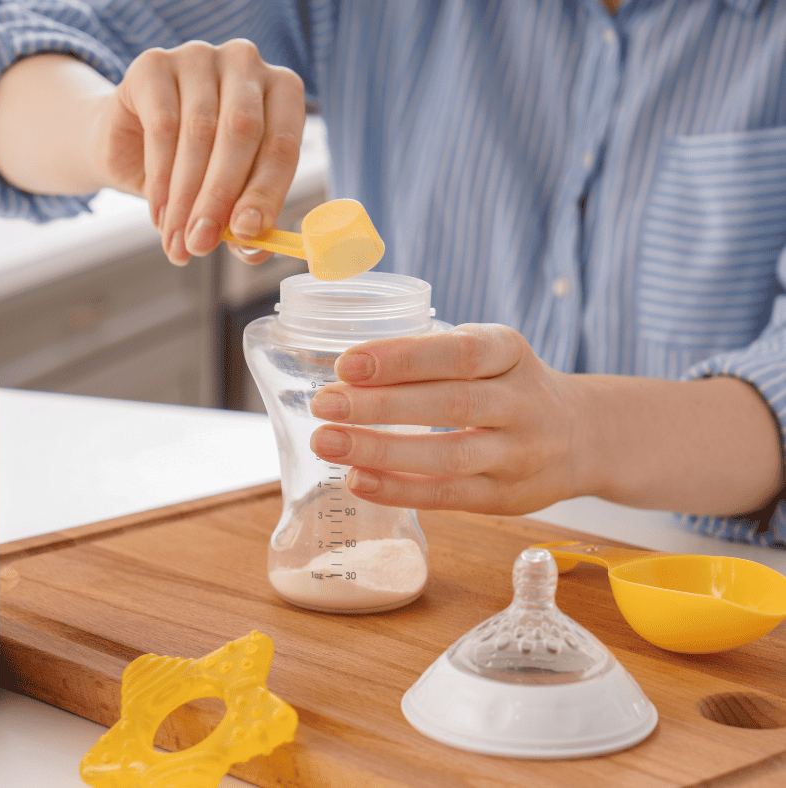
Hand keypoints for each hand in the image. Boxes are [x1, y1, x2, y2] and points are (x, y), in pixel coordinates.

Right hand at [89, 39, 305, 264]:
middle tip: (202, 244)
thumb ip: (248, 222)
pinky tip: (159, 215)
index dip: (266, 193)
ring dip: (187, 197)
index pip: (283, 144)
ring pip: (200, 132)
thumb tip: (254, 248)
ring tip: (178, 241)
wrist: (131, 145)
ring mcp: (199, 56)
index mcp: (282, 92)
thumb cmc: (198, 169)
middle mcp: (245, 64)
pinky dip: (160, 180)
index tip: (247, 233)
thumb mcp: (231, 198)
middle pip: (241, 133)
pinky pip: (161, 126)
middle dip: (220, 198)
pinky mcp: (153, 63)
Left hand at [308, 324, 590, 514]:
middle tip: (324, 403)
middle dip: (380, 405)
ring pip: (450, 455)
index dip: (403, 358)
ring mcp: (518, 454)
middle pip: (451, 404)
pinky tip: (358, 480)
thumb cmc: (508, 387)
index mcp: (511, 352)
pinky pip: (449, 495)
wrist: (580, 436)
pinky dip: (400, 490)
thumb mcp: (490, 353)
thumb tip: (346, 371)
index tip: (347, 364)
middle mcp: (521, 402)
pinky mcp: (504, 497)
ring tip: (328, 443)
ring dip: (382, 451)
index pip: (460, 352)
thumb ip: (433, 356)